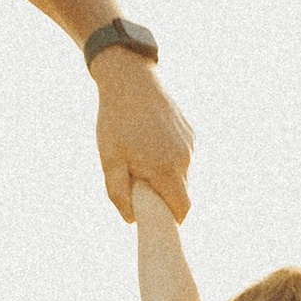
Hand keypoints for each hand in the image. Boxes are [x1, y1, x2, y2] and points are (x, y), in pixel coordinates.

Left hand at [93, 56, 193, 223]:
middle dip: (165, 197)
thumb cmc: (115, 122)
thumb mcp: (109, 161)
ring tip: (143, 159)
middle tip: (141, 186)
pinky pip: (184, 157)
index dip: (172, 220)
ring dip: (167, 176)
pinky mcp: (191, 133)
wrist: (129, 80)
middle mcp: (185, 159)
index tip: (158, 220)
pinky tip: (151, 143)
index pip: (182, 210)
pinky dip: (170, 159)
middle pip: (183, 193)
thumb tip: (131, 219)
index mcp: (166, 169)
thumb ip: (118, 194)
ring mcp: (190, 145)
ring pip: (183, 175)